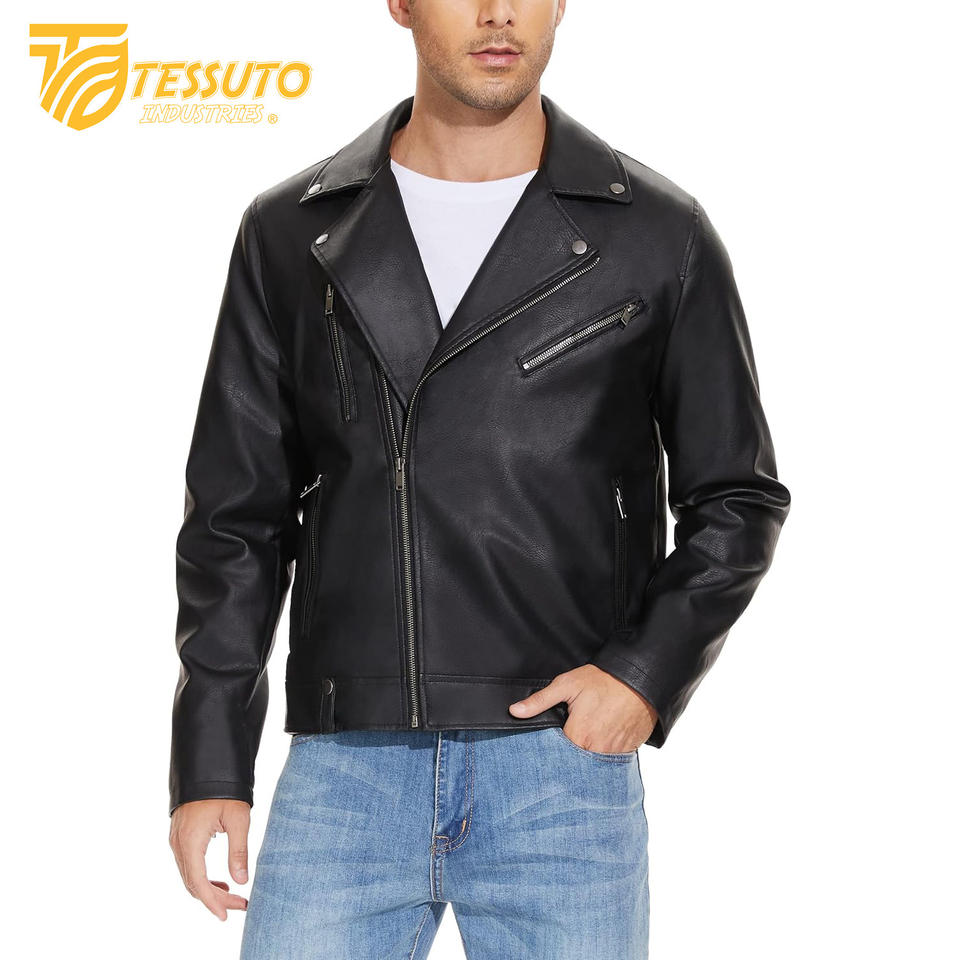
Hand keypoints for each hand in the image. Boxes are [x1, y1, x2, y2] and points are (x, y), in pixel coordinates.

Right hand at [169, 799, 250, 919]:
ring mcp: (176, 840)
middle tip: (239, 905)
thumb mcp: (237, 818)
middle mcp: (178, 844)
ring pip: (190, 875)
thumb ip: (238, 850)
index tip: (225, 915)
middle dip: (215, 898)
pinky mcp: (180, 835)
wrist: (207, 765)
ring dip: (209, 889)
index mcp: (190, 842)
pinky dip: (202, 877)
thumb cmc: (224, 789)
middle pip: (193, 883)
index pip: (198, 882)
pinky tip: (220, 881)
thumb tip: (241, 881)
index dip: (212, 901)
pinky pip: (188, 865)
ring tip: (233, 897)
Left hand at [508, 664, 657, 751]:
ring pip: (592, 763)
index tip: (549, 742)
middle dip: (568, 755)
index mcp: (578, 736)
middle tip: (570, 735)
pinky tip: (602, 738)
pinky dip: (603, 753)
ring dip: (586, 754)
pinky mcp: (627, 752)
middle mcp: (596, 750)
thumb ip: (540, 701)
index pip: (555, 755)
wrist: (641, 680)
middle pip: (574, 762)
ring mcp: (614, 753)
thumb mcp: (567, 684)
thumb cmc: (604, 680)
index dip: (550, 749)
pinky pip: (610, 760)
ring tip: (586, 736)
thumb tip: (515, 711)